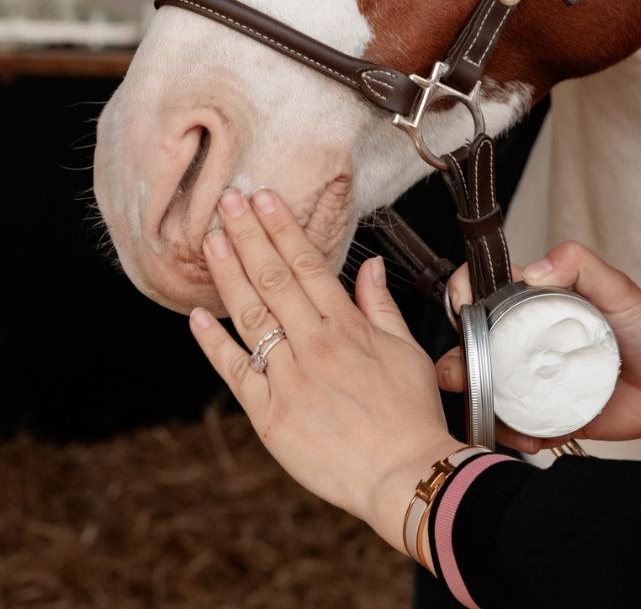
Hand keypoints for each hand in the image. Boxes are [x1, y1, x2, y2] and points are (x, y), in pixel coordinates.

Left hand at [188, 188, 461, 552]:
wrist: (401, 473)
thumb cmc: (410, 413)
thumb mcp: (407, 350)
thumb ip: (381, 305)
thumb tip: (372, 266)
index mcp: (345, 327)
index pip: (307, 264)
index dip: (282, 228)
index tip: (264, 200)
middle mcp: (313, 344)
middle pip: (273, 279)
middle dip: (248, 235)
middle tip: (227, 202)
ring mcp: (287, 378)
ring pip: (251, 316)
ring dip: (228, 275)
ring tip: (210, 241)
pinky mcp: (269, 413)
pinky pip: (236, 372)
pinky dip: (214, 344)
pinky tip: (197, 317)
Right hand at [436, 242, 640, 452]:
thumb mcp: (615, 286)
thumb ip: (577, 264)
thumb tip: (532, 271)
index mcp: (531, 303)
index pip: (480, 291)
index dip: (460, 296)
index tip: (463, 311)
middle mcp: (525, 340)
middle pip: (470, 347)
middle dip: (455, 362)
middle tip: (462, 377)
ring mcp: (534, 379)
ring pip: (487, 391)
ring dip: (480, 406)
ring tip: (500, 417)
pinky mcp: (548, 413)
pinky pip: (518, 426)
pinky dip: (515, 435)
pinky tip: (533, 437)